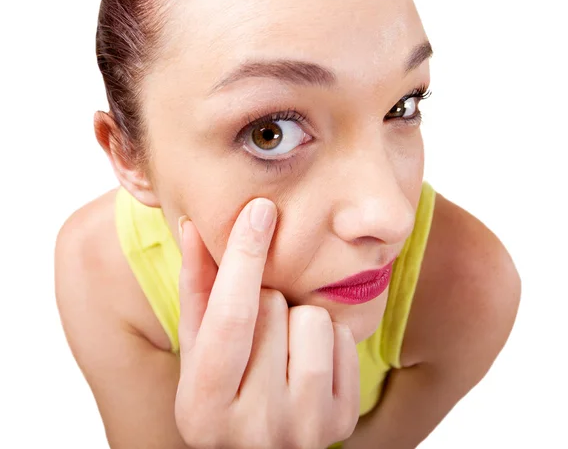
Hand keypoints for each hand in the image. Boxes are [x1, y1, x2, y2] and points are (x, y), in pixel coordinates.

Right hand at [174, 198, 359, 448]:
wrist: (260, 448)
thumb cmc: (223, 385)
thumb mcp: (199, 343)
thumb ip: (196, 286)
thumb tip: (191, 225)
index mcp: (202, 406)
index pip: (230, 315)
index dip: (244, 256)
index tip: (260, 208)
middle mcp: (253, 427)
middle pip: (274, 307)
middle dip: (267, 299)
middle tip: (258, 327)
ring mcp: (303, 430)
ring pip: (314, 319)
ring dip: (298, 317)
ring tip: (283, 344)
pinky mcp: (342, 423)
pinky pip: (344, 338)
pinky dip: (327, 336)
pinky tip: (307, 358)